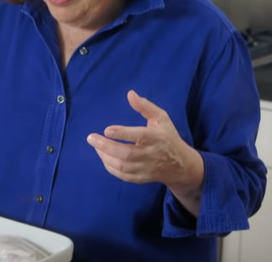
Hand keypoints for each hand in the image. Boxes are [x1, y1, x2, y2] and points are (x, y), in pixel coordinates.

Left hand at [86, 90, 203, 213]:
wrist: (181, 165)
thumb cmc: (167, 137)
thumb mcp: (161, 118)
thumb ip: (145, 106)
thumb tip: (130, 94)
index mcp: (157, 137)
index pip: (139, 136)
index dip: (122, 134)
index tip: (107, 130)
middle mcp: (152, 154)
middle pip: (127, 154)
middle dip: (106, 146)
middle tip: (91, 138)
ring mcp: (147, 168)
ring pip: (123, 166)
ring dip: (105, 156)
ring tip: (96, 146)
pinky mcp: (142, 178)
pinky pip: (123, 175)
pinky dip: (110, 167)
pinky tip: (103, 157)